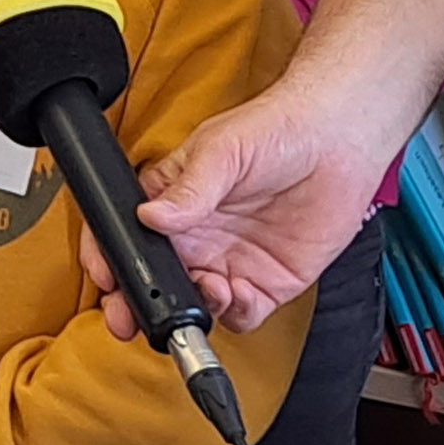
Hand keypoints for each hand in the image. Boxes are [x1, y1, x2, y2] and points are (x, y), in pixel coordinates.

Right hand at [93, 82, 392, 334]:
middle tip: (127, 315)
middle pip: (153, 279)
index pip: (127, 233)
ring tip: (207, 289)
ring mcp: (229, 261)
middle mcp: (196, 236)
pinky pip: (241, 315)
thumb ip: (189, 187)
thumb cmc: (276, 129)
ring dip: (190, 309)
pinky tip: (241, 293)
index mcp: (173, 199)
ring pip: (193, 304)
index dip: (109, 256)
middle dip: (134, 302)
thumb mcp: (223, 148)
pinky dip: (236, 315)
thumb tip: (151, 215)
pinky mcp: (266, 282)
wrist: (338, 141)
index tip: (105, 273)